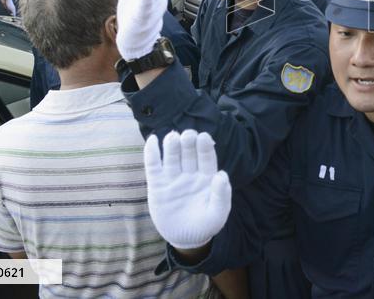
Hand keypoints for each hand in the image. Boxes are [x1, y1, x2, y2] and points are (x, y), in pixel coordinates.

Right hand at [144, 131, 231, 249]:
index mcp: (207, 177)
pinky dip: (151, 153)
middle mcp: (190, 173)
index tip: (204, 137)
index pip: (206, 158)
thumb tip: (222, 175)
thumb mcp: (218, 213)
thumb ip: (222, 194)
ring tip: (173, 137)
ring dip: (172, 145)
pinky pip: (153, 166)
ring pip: (172, 157)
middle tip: (188, 135)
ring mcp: (173, 178)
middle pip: (189, 153)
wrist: (186, 239)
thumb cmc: (206, 224)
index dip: (205, 147)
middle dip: (188, 142)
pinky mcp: (157, 185)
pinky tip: (152, 140)